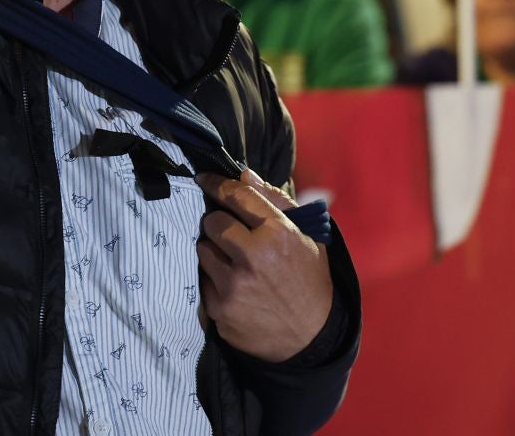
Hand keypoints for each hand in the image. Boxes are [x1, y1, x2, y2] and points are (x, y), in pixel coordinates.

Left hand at [197, 168, 333, 362]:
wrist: (312, 339)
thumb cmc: (310, 280)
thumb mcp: (309, 237)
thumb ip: (276, 202)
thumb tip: (243, 175)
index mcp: (278, 234)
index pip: (236, 197)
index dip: (216, 184)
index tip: (204, 179)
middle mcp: (253, 258)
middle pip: (211, 223)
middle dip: (217, 224)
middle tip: (228, 233)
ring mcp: (234, 286)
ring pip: (202, 251)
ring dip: (213, 252)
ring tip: (233, 263)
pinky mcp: (220, 309)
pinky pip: (203, 281)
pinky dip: (214, 280)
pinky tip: (234, 287)